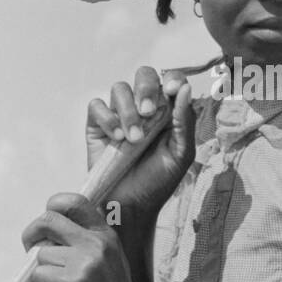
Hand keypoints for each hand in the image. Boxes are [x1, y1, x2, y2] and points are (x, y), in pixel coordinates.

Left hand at [22, 193, 144, 281]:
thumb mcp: (108, 258)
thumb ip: (86, 239)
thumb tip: (46, 225)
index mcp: (105, 234)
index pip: (73, 201)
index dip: (52, 207)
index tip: (47, 225)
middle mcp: (96, 243)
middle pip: (46, 220)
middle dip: (30, 234)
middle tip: (30, 248)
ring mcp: (85, 263)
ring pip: (40, 254)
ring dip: (43, 273)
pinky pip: (38, 276)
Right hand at [87, 67, 195, 218]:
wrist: (130, 206)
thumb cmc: (158, 181)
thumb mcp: (180, 154)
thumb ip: (184, 121)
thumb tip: (184, 89)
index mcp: (168, 111)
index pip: (170, 81)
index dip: (172, 78)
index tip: (172, 89)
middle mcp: (143, 108)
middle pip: (143, 75)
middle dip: (146, 88)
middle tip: (148, 112)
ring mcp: (119, 114)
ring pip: (119, 89)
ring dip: (127, 111)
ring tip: (133, 139)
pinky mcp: (97, 125)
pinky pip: (97, 105)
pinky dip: (107, 118)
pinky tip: (116, 138)